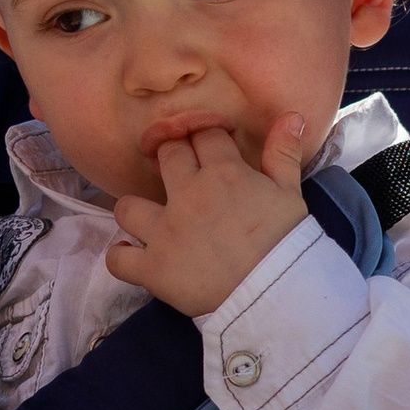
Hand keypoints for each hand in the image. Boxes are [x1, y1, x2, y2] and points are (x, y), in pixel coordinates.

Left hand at [107, 115, 307, 317]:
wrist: (276, 294)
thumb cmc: (287, 243)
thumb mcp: (291, 194)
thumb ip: (284, 153)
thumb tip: (291, 115)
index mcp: (222, 172)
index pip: (203, 135)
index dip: (207, 140)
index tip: (212, 151)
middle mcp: (186, 194)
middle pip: (166, 156)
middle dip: (174, 159)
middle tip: (186, 179)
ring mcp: (164, 232)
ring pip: (128, 206)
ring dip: (137, 210)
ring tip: (150, 220)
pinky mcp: (153, 268)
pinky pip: (118, 259)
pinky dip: (122, 258)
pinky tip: (133, 256)